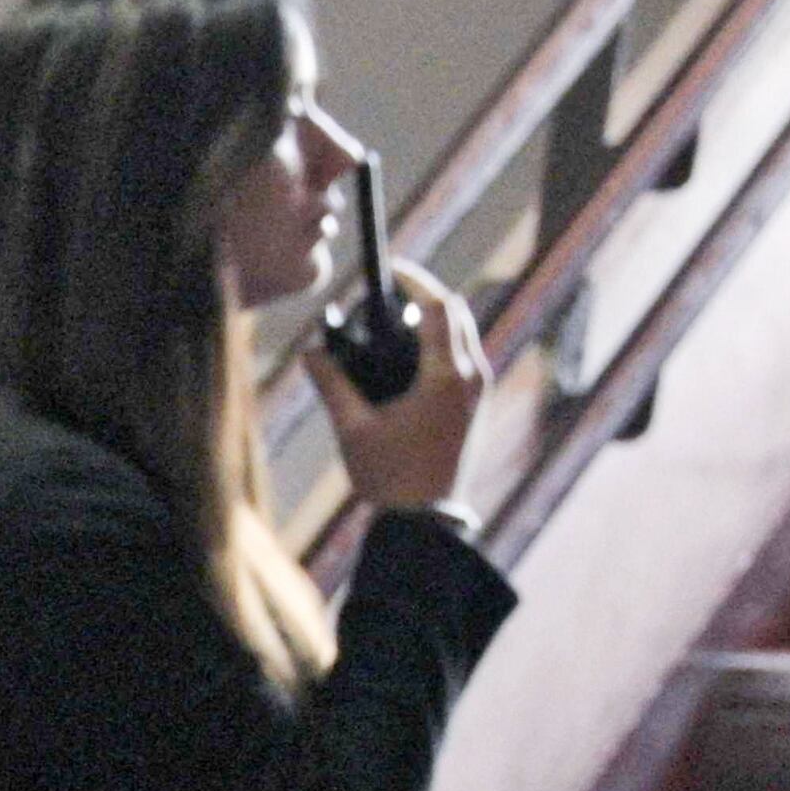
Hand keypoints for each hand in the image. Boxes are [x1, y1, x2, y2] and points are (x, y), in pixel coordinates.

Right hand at [313, 258, 488, 519]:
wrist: (426, 519)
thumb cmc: (390, 477)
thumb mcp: (353, 430)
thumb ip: (333, 384)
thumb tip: (310, 353)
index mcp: (444, 376)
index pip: (439, 306)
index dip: (415, 282)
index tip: (391, 271)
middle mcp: (470, 375)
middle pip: (456, 312)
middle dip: (424, 296)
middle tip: (389, 296)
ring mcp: (479, 388)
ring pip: (463, 332)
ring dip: (435, 318)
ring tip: (397, 324)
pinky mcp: (477, 401)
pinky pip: (464, 354)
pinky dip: (442, 342)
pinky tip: (411, 356)